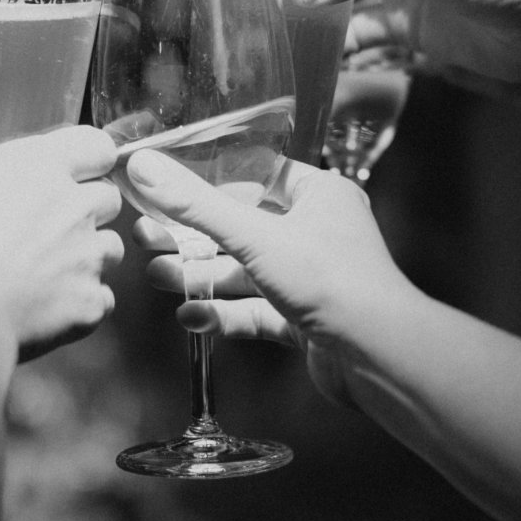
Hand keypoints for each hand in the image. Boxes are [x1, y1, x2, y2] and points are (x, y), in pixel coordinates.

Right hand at [0, 128, 123, 360]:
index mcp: (36, 167)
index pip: (97, 145)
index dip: (90, 159)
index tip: (72, 173)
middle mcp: (74, 205)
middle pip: (108, 197)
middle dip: (88, 211)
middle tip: (49, 229)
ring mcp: (89, 256)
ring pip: (111, 249)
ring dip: (88, 258)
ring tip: (45, 273)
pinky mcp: (93, 302)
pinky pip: (101, 299)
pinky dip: (82, 304)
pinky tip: (46, 310)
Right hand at [123, 149, 416, 407]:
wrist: (378, 354)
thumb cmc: (331, 279)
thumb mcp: (254, 236)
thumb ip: (195, 205)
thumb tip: (142, 166)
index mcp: (319, 195)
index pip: (257, 176)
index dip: (210, 181)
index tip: (166, 185)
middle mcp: (318, 232)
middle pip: (243, 229)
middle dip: (194, 237)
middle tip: (146, 236)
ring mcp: (312, 279)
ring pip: (246, 273)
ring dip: (203, 276)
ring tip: (157, 276)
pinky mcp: (306, 319)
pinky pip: (257, 311)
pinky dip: (224, 313)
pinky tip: (190, 317)